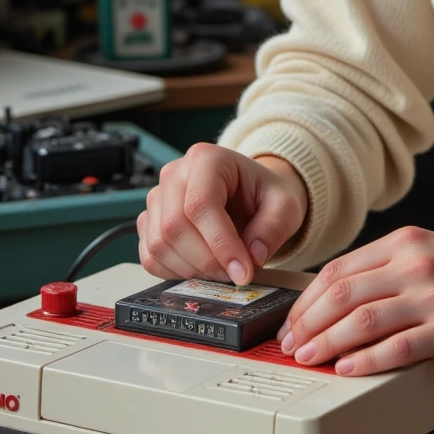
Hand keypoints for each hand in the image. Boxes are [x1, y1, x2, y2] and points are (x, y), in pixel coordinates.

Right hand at [138, 145, 307, 284]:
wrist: (250, 194)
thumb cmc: (263, 195)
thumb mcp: (285, 205)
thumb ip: (273, 229)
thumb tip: (252, 258)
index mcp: (206, 159)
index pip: (201, 204)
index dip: (221, 244)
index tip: (243, 272)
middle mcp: (174, 174)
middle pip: (174, 226)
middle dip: (207, 261)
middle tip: (235, 275)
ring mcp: (156, 198)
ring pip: (159, 244)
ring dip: (191, 269)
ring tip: (222, 270)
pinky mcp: (148, 222)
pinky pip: (149, 257)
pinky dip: (174, 272)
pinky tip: (201, 269)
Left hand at [276, 227, 433, 376]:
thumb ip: (396, 268)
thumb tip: (346, 297)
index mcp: (409, 242)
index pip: (340, 268)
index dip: (307, 298)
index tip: (293, 320)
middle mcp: (417, 263)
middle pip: (342, 292)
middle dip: (307, 322)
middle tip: (290, 345)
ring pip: (361, 320)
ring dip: (326, 343)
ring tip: (309, 360)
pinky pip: (396, 347)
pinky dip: (364, 362)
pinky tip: (347, 371)